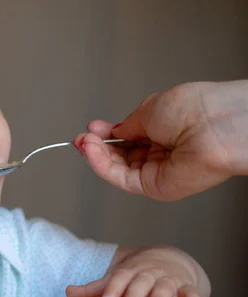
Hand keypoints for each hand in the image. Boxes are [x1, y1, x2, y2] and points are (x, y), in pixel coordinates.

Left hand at [66, 248, 204, 296]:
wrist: (169, 259)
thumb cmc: (138, 274)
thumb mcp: (118, 279)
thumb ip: (95, 289)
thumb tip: (68, 293)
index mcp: (131, 270)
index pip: (120, 277)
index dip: (114, 288)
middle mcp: (150, 274)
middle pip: (142, 282)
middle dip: (134, 294)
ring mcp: (170, 281)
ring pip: (165, 287)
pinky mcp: (188, 289)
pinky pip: (192, 295)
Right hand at [74, 81, 247, 200]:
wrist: (216, 126)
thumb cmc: (196, 110)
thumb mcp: (149, 109)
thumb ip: (126, 125)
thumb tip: (112, 131)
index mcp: (163, 130)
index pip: (127, 137)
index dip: (106, 134)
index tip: (90, 129)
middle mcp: (161, 152)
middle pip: (119, 155)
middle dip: (96, 145)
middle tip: (81, 138)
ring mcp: (157, 171)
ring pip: (117, 168)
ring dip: (95, 155)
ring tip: (84, 142)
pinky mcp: (155, 187)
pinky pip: (122, 179)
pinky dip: (102, 166)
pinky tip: (90, 151)